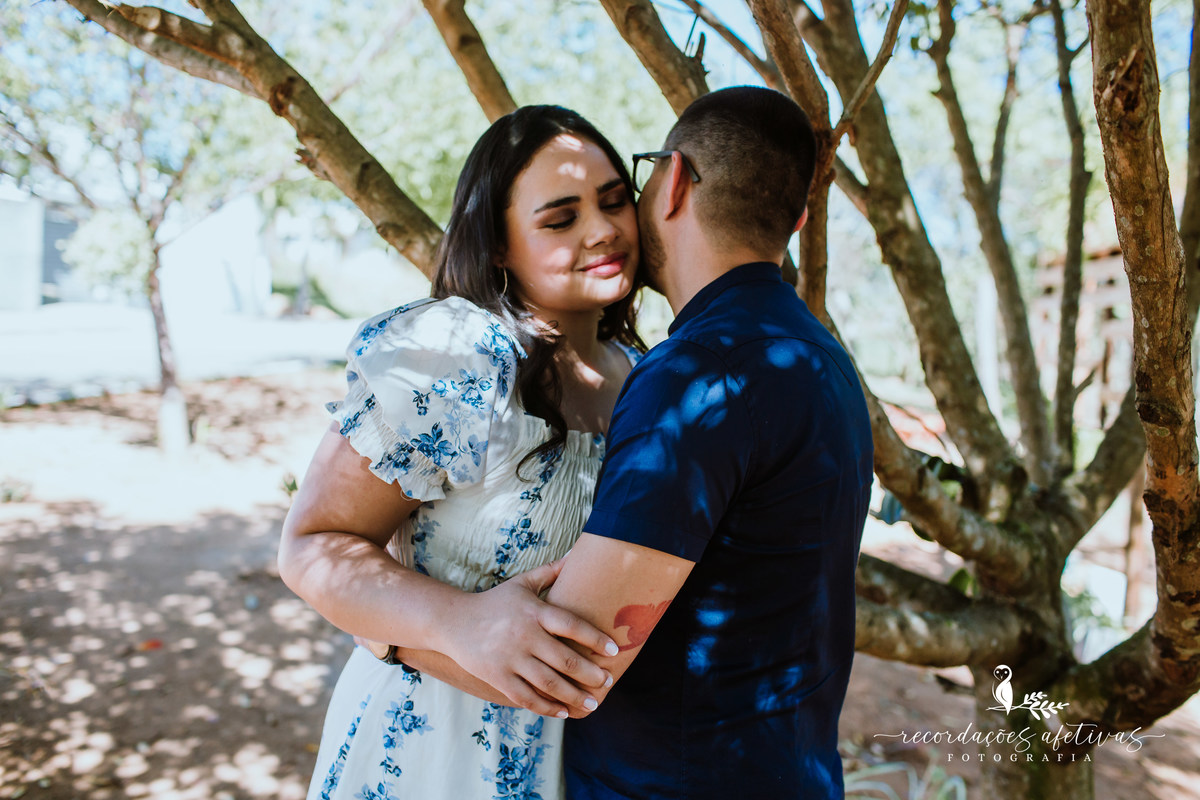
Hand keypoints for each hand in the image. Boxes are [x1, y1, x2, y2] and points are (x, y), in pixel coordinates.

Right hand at [437, 557, 617, 717]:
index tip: (614, 651)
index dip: (595, 639)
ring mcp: (510, 659)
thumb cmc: (495, 602)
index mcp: (533, 611)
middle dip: (591, 674)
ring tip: (592, 702)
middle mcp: (523, 636)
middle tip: (607, 682)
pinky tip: (563, 711)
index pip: (571, 625)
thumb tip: (579, 552)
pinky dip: (547, 707)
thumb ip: (551, 571)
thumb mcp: (522, 583)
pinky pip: (527, 697)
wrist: (453, 621)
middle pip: (565, 660)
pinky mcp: (497, 678)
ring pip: (549, 683)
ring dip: (574, 696)